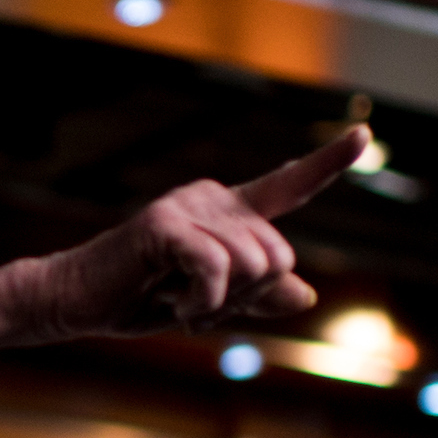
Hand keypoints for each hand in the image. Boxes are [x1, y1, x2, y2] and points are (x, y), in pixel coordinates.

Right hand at [0, 127, 367, 357]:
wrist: (73, 301)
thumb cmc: (140, 298)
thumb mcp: (210, 303)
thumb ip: (257, 297)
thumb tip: (305, 293)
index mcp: (228, 212)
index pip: (288, 186)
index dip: (327, 161)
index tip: (364, 133)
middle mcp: (212, 197)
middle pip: (280, 256)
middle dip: (246, 297)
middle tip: (193, 301)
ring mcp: (188, 206)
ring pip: (255, 266)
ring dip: (221, 303)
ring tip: (176, 299)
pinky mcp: (165, 224)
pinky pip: (218, 271)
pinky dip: (202, 302)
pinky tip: (171, 304)